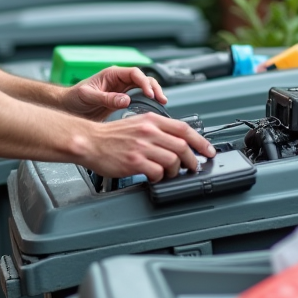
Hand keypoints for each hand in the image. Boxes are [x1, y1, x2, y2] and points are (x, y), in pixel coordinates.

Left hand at [62, 65, 166, 120]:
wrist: (68, 107)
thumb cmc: (74, 98)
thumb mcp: (88, 97)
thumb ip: (107, 98)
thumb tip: (126, 100)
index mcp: (111, 74)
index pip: (134, 73)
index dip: (144, 82)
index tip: (149, 93)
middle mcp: (118, 80)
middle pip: (143, 78)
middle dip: (154, 87)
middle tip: (160, 99)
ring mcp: (121, 89)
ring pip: (143, 87)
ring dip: (153, 93)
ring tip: (161, 102)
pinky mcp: (122, 99)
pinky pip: (139, 97)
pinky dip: (147, 101)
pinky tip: (152, 107)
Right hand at [80, 113, 214, 181]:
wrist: (90, 141)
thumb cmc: (111, 136)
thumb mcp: (137, 124)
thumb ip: (157, 130)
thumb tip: (177, 142)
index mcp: (151, 121)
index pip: (184, 129)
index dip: (201, 141)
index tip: (208, 150)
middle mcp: (148, 132)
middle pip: (182, 146)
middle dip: (192, 160)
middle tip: (192, 167)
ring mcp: (142, 147)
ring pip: (173, 160)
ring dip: (175, 171)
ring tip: (170, 173)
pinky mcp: (134, 162)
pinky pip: (158, 172)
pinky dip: (160, 177)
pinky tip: (155, 176)